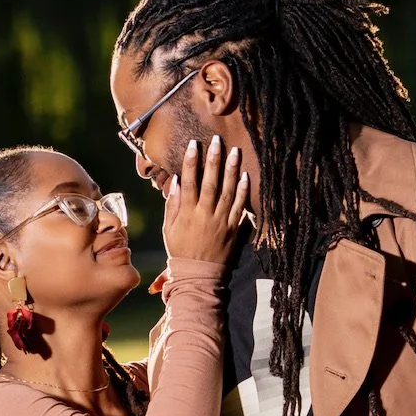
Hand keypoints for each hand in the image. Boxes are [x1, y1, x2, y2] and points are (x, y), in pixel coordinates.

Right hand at [161, 137, 248, 263]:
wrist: (199, 274)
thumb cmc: (180, 250)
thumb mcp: (169, 228)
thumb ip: (172, 204)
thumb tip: (176, 180)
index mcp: (188, 213)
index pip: (189, 182)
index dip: (191, 162)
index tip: (194, 145)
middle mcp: (205, 215)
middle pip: (211, 182)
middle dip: (214, 160)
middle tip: (217, 140)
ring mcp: (221, 221)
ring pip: (228, 192)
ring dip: (232, 170)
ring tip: (235, 152)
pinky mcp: (233, 229)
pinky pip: (240, 208)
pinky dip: (243, 192)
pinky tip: (245, 176)